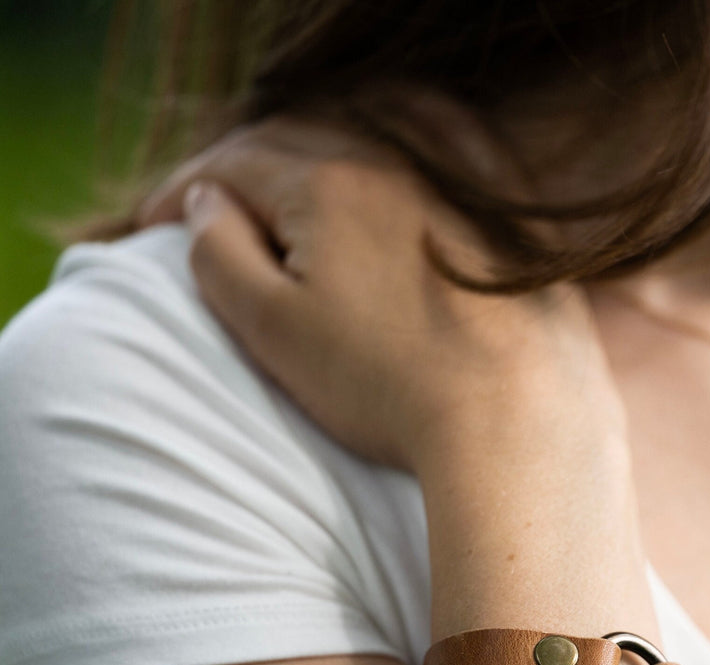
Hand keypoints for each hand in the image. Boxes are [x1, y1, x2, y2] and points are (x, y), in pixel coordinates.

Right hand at [142, 117, 629, 478]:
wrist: (519, 429)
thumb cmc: (388, 387)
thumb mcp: (273, 327)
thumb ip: (220, 254)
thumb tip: (206, 203)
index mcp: (332, 183)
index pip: (238, 162)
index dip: (186, 193)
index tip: (153, 227)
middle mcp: (403, 172)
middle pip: (306, 155)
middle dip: (252, 184)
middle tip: (217, 221)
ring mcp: (468, 202)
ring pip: (374, 174)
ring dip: (323, 196)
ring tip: (294, 237)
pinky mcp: (514, 242)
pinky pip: (441, 206)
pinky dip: (398, 218)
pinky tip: (386, 254)